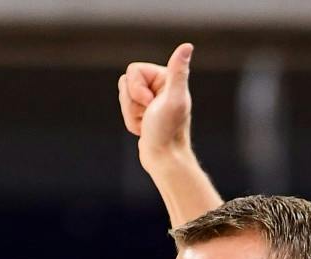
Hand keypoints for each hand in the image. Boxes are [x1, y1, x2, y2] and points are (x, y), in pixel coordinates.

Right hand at [117, 41, 194, 168]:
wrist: (165, 159)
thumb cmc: (167, 131)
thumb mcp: (173, 99)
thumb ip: (177, 72)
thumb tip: (187, 46)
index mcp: (166, 77)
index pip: (132, 70)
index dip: (136, 89)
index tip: (151, 104)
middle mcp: (160, 86)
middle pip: (125, 83)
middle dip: (132, 103)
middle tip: (149, 116)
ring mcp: (152, 99)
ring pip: (123, 97)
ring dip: (131, 115)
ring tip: (147, 125)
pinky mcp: (145, 112)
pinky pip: (125, 110)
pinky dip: (131, 123)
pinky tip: (145, 130)